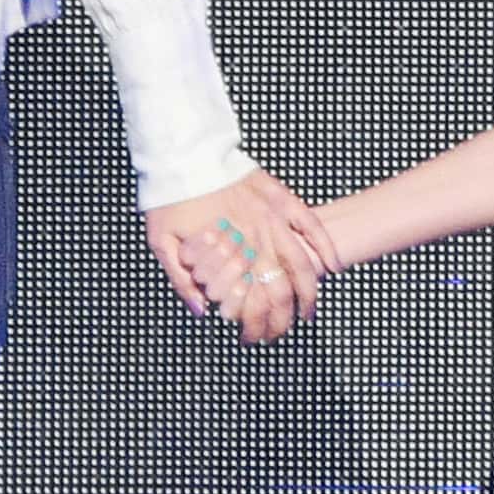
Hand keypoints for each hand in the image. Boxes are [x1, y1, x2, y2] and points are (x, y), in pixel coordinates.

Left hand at [144, 168, 332, 344]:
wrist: (179, 154)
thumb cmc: (168, 199)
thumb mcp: (160, 242)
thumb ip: (180, 280)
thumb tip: (202, 312)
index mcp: (226, 253)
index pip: (251, 301)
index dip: (255, 325)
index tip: (253, 339)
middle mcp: (253, 238)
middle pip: (280, 289)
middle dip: (283, 318)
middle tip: (279, 334)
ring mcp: (270, 217)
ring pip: (301, 262)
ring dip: (309, 292)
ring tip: (309, 312)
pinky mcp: (280, 197)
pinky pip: (310, 223)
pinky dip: (324, 246)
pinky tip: (333, 266)